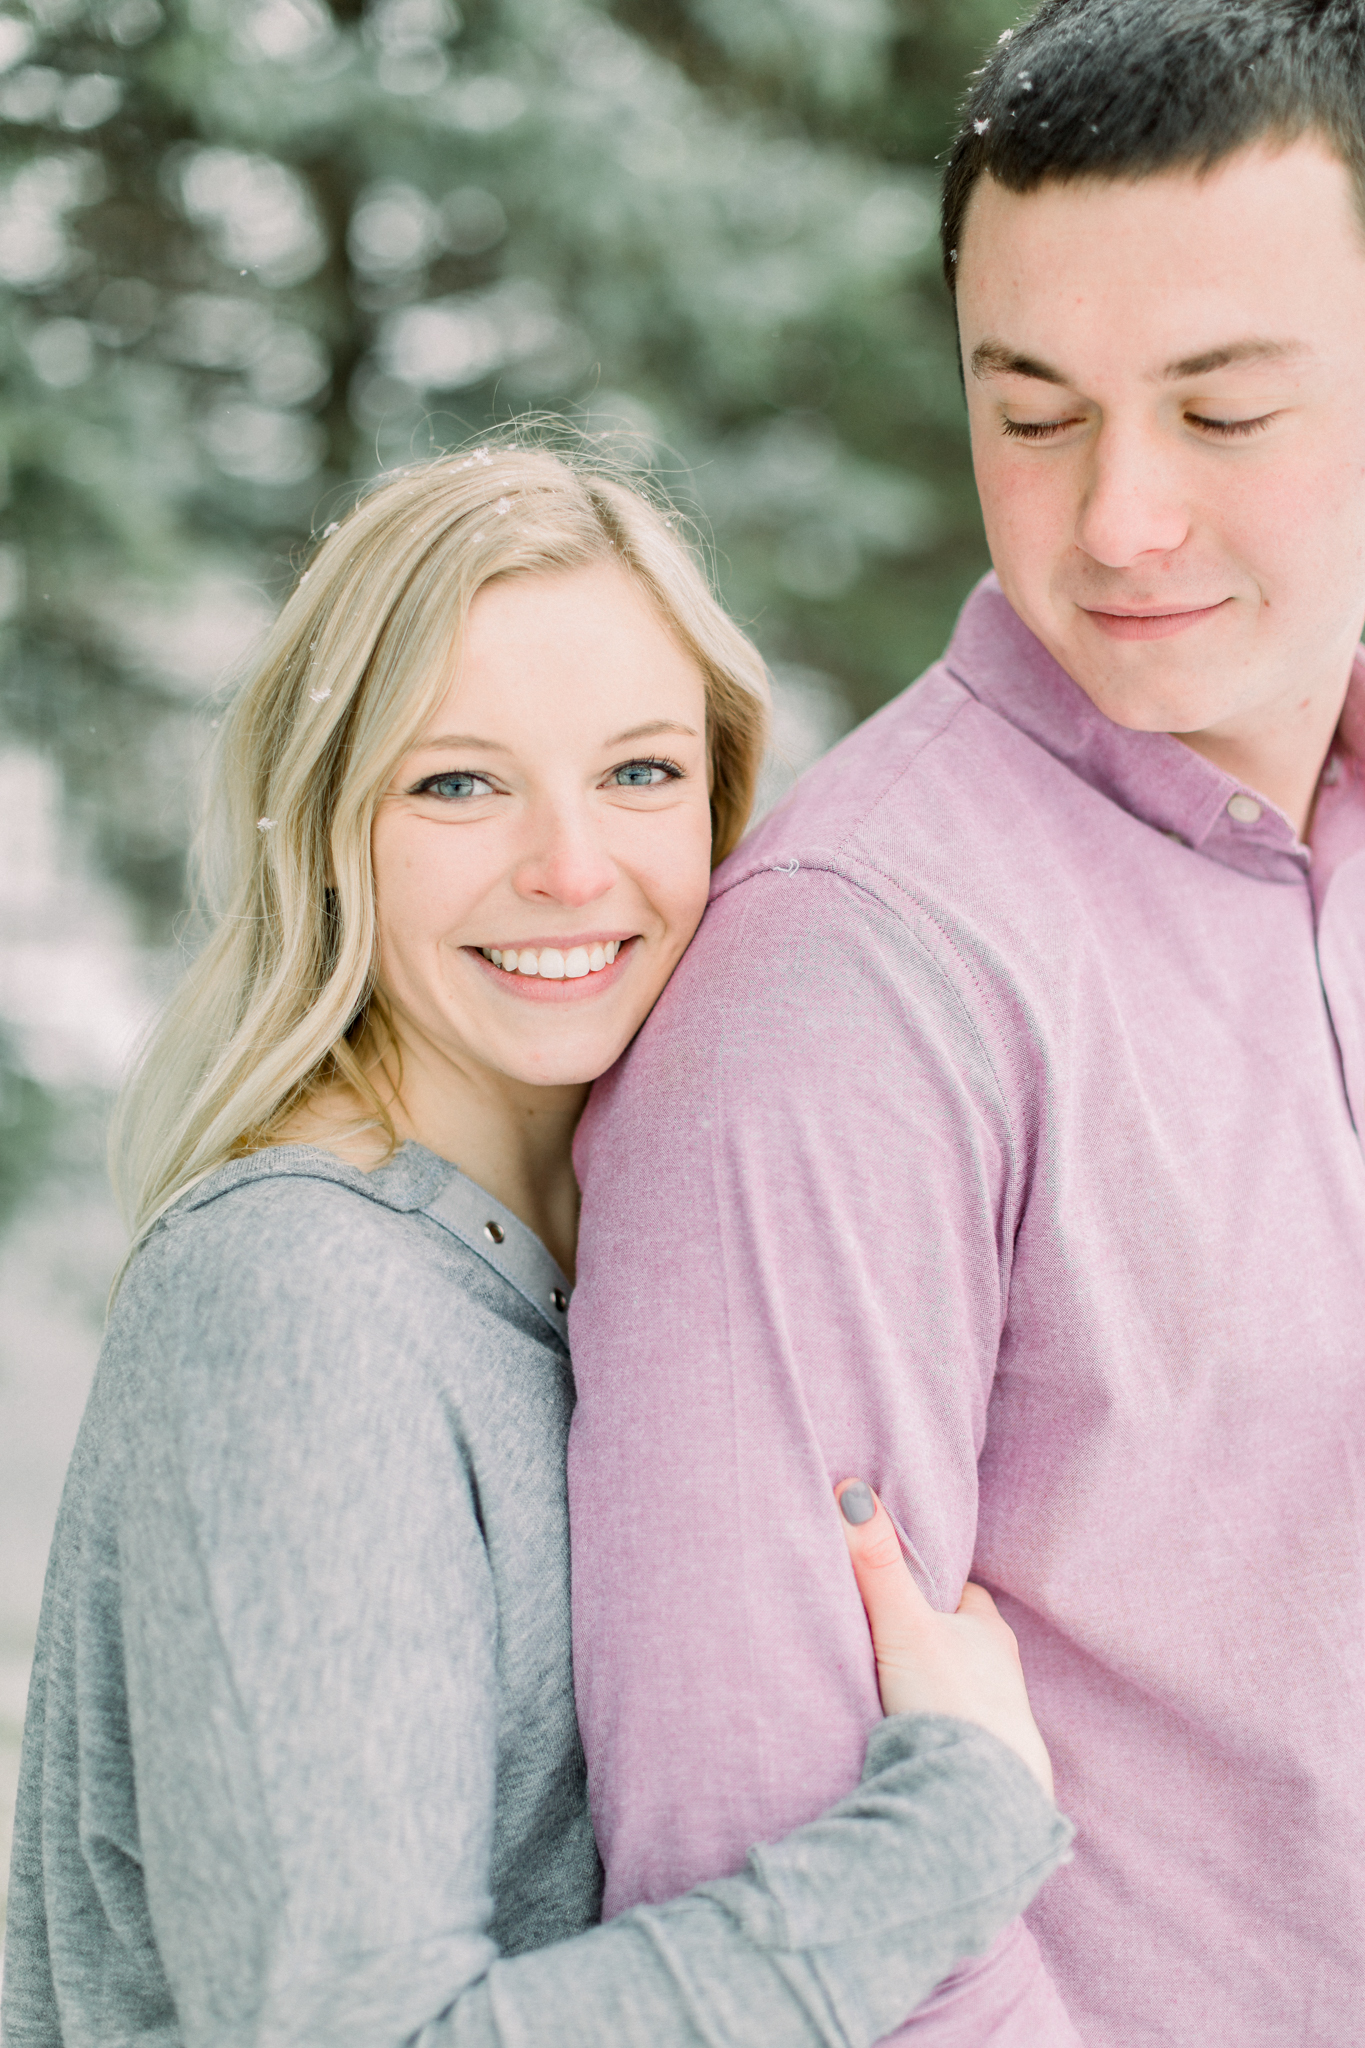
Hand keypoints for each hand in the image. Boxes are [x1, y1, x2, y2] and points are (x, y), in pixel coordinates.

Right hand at [836, 1479, 1053, 1798]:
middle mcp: (1001, 1672)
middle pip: (958, 1640)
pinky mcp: (989, 1766)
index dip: (927, 1586)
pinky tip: (912, 1739)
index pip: (958, 1592)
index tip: (898, 1584)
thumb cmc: (951, 1705)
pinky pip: (958, 1734)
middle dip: (929, 1637)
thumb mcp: (905, 1626)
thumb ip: (876, 1565)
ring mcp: (998, 1721)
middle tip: (887, 1635)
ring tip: (892, 1690)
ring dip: (931, 1687)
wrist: (982, 1803)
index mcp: (989, 1631)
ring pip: (958, 1689)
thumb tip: (851, 1490)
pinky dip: (936, 1729)